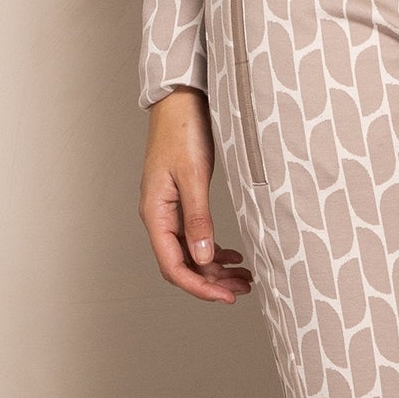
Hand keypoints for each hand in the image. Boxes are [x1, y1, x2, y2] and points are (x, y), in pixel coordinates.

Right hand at [139, 89, 253, 304]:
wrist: (180, 100)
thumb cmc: (182, 130)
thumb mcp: (194, 175)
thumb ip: (198, 218)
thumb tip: (204, 257)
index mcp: (155, 213)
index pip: (173, 265)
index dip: (198, 286)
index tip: (225, 297)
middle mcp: (159, 216)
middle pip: (181, 264)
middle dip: (211, 281)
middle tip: (242, 290)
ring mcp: (169, 209)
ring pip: (190, 252)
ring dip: (215, 267)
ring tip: (244, 277)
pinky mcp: (182, 200)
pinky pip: (195, 235)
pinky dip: (214, 249)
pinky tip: (232, 255)